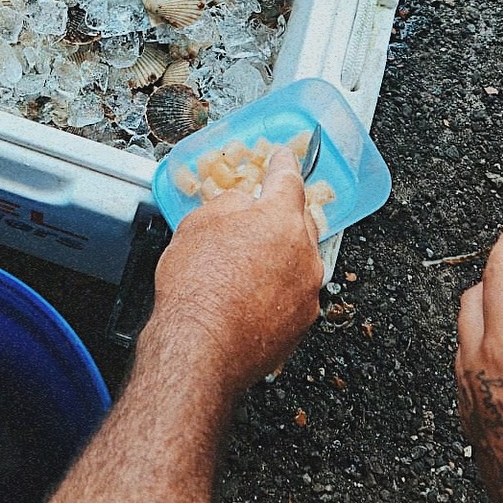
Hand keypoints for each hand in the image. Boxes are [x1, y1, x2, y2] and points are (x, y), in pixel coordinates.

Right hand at [150, 149, 323, 389]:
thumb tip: (243, 205)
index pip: (288, 179)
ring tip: (242, 269)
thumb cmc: (196, 286)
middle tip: (258, 219)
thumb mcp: (198, 224)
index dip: (283, 163)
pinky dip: (275, 293)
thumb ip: (230, 204)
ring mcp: (306, 292)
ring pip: (298, 263)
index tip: (285, 156)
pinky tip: (247, 299)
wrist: (200, 346)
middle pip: (300, 222)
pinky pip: (292, 297)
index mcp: (280, 219)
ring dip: (278, 259)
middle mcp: (304, 253)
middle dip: (281, 217)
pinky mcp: (301, 325)